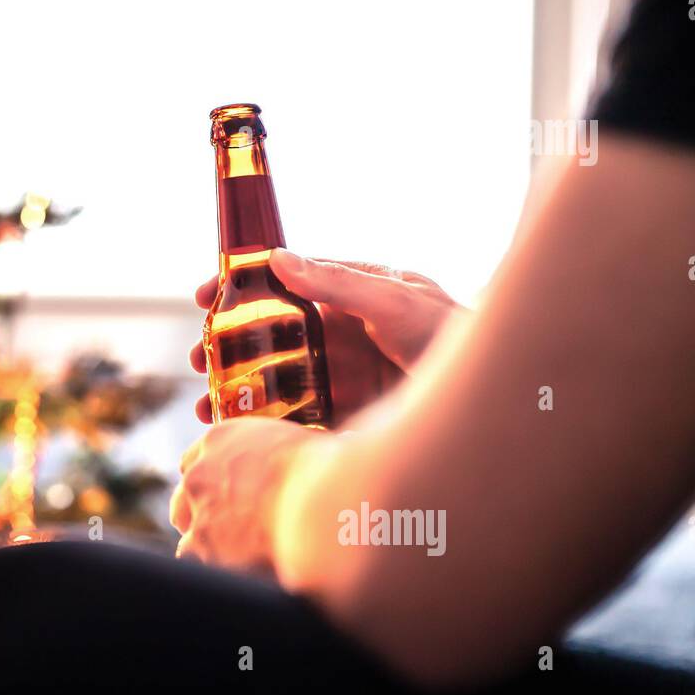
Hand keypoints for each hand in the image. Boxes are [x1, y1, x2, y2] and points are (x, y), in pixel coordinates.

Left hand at [170, 416, 316, 570]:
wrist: (321, 503)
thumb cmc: (327, 472)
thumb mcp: (300, 445)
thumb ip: (284, 454)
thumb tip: (304, 465)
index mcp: (223, 438)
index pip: (199, 457)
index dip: (212, 477)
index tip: (224, 490)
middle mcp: (202, 469)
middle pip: (186, 490)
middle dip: (201, 506)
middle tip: (225, 521)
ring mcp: (199, 506)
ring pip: (185, 522)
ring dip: (203, 534)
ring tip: (229, 548)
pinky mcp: (203, 542)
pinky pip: (190, 554)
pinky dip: (207, 560)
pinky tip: (229, 567)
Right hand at [190, 249, 460, 421]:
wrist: (497, 398)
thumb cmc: (454, 335)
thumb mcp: (394, 301)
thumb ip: (337, 282)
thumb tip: (278, 258)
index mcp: (352, 293)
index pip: (284, 282)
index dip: (241, 286)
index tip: (203, 296)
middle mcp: (345, 333)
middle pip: (273, 335)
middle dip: (230, 345)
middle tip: (198, 358)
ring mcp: (347, 375)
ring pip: (281, 379)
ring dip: (242, 390)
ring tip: (208, 407)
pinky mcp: (354, 415)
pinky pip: (301, 419)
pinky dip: (269, 427)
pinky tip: (242, 435)